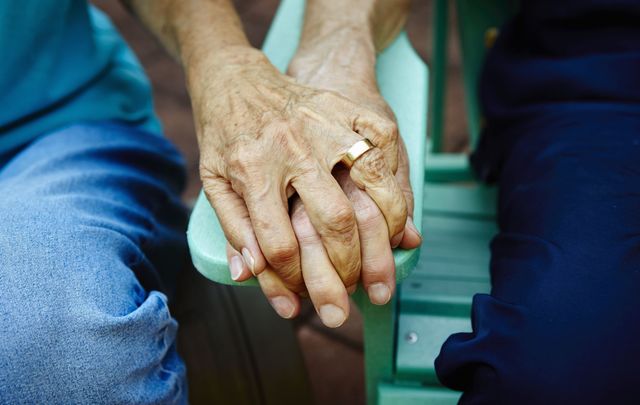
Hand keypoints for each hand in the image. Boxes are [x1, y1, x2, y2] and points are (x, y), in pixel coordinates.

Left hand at [193, 48, 406, 296]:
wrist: (236, 77)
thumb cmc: (224, 136)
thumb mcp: (213, 182)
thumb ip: (233, 229)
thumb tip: (251, 275)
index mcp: (252, 169)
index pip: (279, 241)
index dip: (291, 280)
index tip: (299, 297)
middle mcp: (292, 147)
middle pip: (333, 219)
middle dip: (348, 266)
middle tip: (353, 291)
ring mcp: (324, 125)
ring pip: (371, 182)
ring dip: (386, 229)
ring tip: (387, 257)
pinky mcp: (346, 109)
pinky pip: (385, 147)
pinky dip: (397, 182)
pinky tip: (395, 210)